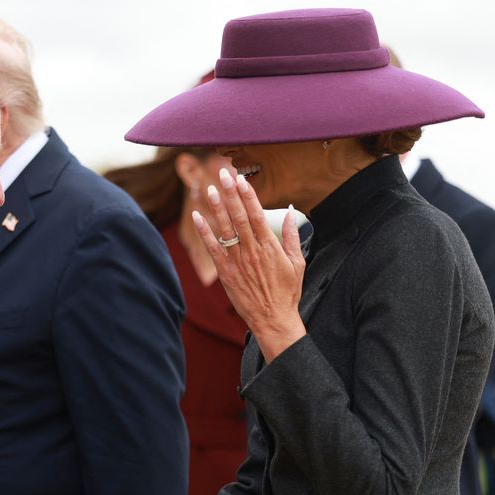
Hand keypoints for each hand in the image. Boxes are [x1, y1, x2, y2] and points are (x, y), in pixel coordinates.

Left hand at [193, 168, 305, 361]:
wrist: (273, 319)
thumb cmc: (287, 292)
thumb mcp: (297, 263)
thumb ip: (292, 236)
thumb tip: (291, 211)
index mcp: (270, 246)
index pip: (256, 214)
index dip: (248, 195)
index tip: (241, 179)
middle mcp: (252, 251)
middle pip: (239, 217)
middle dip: (231, 194)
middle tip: (223, 174)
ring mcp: (237, 262)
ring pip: (225, 229)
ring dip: (217, 208)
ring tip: (210, 189)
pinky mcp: (225, 273)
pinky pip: (212, 248)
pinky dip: (204, 232)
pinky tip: (197, 216)